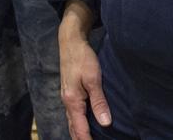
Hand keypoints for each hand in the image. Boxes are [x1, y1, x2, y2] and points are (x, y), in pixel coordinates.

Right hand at [59, 1, 109, 139]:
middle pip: (73, 129)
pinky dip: (79, 125)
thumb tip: (105, 123)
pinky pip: (73, 115)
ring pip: (72, 122)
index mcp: (72, 101)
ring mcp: (67, 98)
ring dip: (80, 134)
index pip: (80, 129)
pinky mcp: (70, 93)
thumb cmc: (82, 58)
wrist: (70, 41)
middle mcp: (67, 102)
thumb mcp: (93, 78)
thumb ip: (99, 101)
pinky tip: (86, 126)